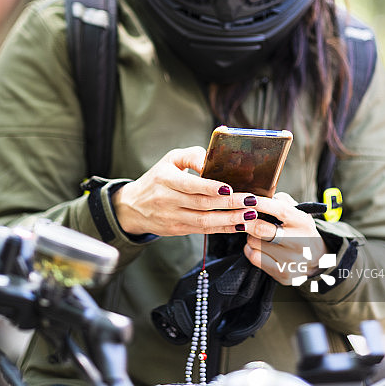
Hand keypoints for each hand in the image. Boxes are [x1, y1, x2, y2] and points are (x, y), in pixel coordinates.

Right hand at [111, 146, 261, 235]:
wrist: (133, 207)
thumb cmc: (157, 178)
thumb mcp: (170, 160)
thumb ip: (193, 156)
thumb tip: (213, 158)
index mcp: (165, 179)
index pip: (189, 184)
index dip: (209, 187)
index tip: (228, 187)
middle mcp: (167, 199)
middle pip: (202, 204)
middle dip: (229, 203)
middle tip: (251, 201)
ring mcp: (172, 217)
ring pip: (204, 221)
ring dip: (230, 219)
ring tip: (250, 215)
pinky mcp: (177, 230)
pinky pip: (203, 230)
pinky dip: (223, 228)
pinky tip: (239, 224)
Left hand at [242, 192, 329, 284]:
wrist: (316, 260)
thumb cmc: (301, 231)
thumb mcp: (299, 213)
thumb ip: (282, 201)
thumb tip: (261, 197)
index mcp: (303, 223)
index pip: (279, 210)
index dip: (261, 203)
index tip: (247, 198)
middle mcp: (298, 242)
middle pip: (261, 228)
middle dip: (247, 220)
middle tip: (243, 216)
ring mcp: (289, 260)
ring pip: (253, 242)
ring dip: (249, 235)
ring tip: (257, 233)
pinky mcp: (281, 273)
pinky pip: (254, 257)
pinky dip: (249, 249)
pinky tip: (256, 246)